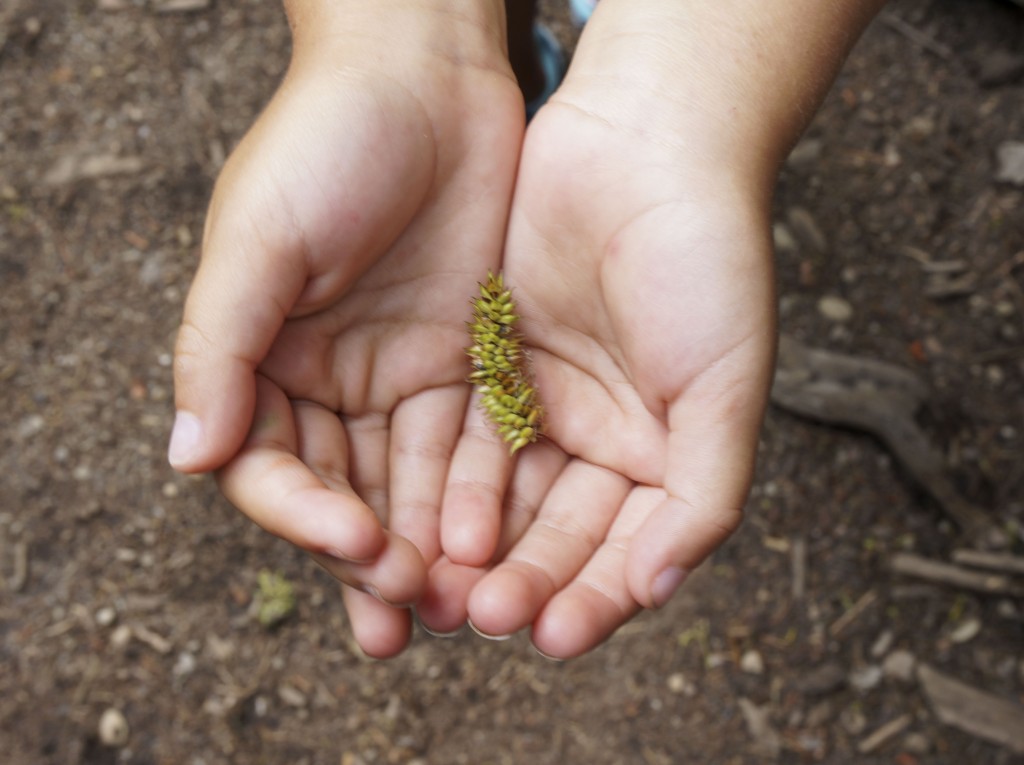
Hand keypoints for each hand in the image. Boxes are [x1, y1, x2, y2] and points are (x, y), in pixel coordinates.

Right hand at [169, 0, 521, 656]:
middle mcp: (330, 379)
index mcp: (263, 360)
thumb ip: (220, 347)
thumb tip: (188, 459)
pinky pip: (474, 439)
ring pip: (412, 479)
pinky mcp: (468, 358)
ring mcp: (402, 373)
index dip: (305, 519)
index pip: (272, 466)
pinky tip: (497, 545)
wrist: (424, 75)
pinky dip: (483, 493)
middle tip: (402, 621)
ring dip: (429, 545)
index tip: (356, 548)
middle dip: (370, 558)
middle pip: (345, 490)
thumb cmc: (327, 141)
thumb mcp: (261, 239)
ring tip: (454, 611)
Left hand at [424, 15, 777, 659]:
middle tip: (482, 617)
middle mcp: (606, 438)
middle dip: (524, 578)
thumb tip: (662, 591)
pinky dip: (451, 482)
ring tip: (442, 588)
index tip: (556, 637)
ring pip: (505, 496)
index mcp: (668, 454)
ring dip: (477, 545)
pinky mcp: (493, 361)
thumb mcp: (724, 385)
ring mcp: (547, 401)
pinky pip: (466, 436)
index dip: (596, 597)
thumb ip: (703, 494)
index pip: (628, 549)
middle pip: (559, 532)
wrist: (647, 141)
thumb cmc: (707, 259)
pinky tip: (429, 520)